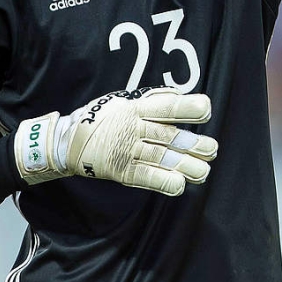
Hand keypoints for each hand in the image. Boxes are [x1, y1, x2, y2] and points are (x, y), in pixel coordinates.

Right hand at [14, 87, 217, 195]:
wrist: (69, 141)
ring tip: (204, 171)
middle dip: (192, 144)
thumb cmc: (104, 117)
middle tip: (212, 149)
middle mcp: (133, 128)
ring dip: (184, 166)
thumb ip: (151, 100)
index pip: (165, 106)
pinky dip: (162, 182)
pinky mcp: (121, 170)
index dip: (186, 108)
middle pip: (167, 136)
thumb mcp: (123, 100)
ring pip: (160, 158)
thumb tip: (180, 96)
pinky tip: (180, 185)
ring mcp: (127, 150)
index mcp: (135, 108)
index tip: (206, 110)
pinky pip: (144, 177)